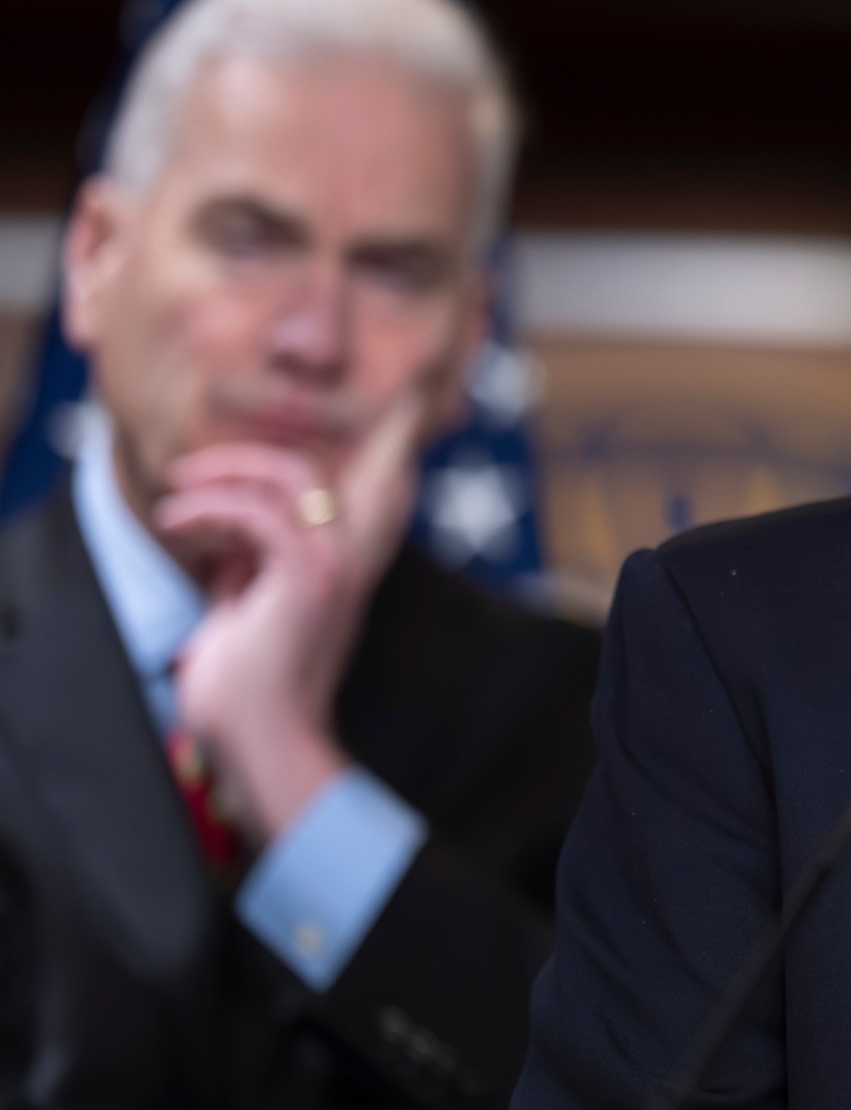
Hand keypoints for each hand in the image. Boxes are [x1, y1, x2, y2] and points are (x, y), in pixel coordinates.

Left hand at [159, 395, 426, 839]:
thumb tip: (222, 518)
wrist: (262, 738)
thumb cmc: (249, 682)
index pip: (384, 479)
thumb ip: (249, 556)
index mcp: (348, 559)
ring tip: (177, 491)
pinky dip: (206, 508)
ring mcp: (338, 563)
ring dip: (223, 471)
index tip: (396, 393)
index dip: (393, 431)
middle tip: (196, 466)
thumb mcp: (247, 601)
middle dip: (281, 444)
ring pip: (289, 476)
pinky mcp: (310, 577)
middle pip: (345, 462)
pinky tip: (173, 521)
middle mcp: (355, 555)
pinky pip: (259, 512)